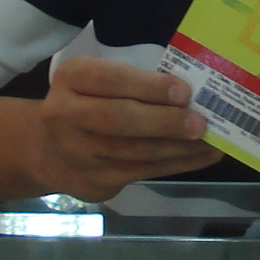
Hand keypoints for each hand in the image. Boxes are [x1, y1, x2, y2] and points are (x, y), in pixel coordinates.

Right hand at [31, 56, 217, 200]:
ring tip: (210, 140)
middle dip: (164, 122)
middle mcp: (65, 115)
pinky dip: (177, 164)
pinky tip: (202, 156)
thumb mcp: (98, 81)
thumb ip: (134, 83)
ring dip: (177, 147)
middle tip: (200, 123)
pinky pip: (142, 172)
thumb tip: (191, 92)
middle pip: (118, 119)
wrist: (49, 150)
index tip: (183, 91)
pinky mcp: (94, 181)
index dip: (148, 86)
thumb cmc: (88, 103)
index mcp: (70, 78)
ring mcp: (77, 153)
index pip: (108, 79)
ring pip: (133, 151)